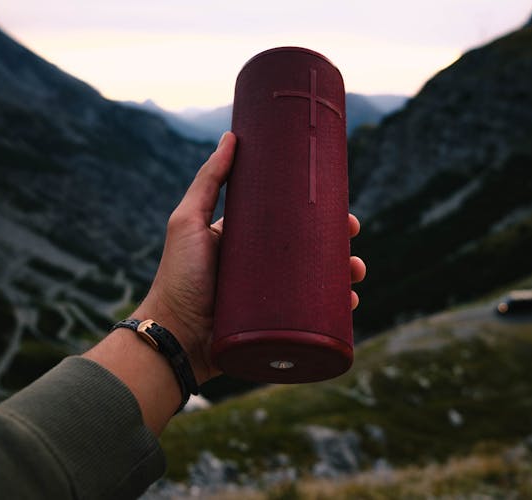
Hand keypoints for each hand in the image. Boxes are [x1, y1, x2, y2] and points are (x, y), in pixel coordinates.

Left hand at [133, 131, 365, 384]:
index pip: (289, 223)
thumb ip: (208, 181)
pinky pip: (313, 316)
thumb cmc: (178, 277)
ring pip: (317, 283)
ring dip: (344, 276)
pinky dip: (336, 310)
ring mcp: (271, 298)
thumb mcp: (188, 222)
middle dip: (337, 244)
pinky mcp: (277, 325)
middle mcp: (262, 268)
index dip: (317, 215)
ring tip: (356, 272)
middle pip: (309, 251)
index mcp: (247, 242)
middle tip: (353, 237)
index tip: (340, 207)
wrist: (175, 337)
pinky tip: (350, 304)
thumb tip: (231, 137)